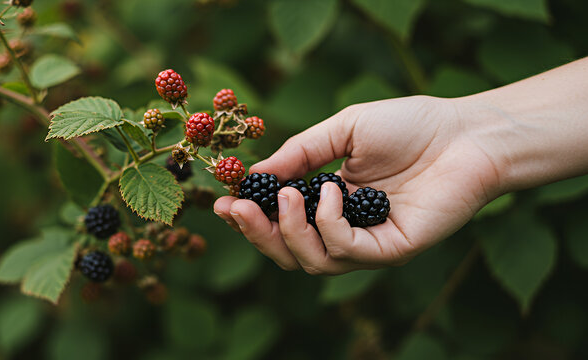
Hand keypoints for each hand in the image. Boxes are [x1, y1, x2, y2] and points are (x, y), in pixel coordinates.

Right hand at [214, 95, 500, 273]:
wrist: (464, 131)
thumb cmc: (407, 126)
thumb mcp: (341, 130)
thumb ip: (299, 153)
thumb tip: (253, 173)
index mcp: (330, 201)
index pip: (281, 222)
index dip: (249, 217)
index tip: (223, 200)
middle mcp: (346, 228)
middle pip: (289, 252)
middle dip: (257, 234)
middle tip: (237, 209)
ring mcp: (368, 242)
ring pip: (311, 261)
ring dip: (288, 231)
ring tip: (287, 195)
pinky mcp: (391, 250)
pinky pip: (346, 252)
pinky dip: (329, 224)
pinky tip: (333, 191)